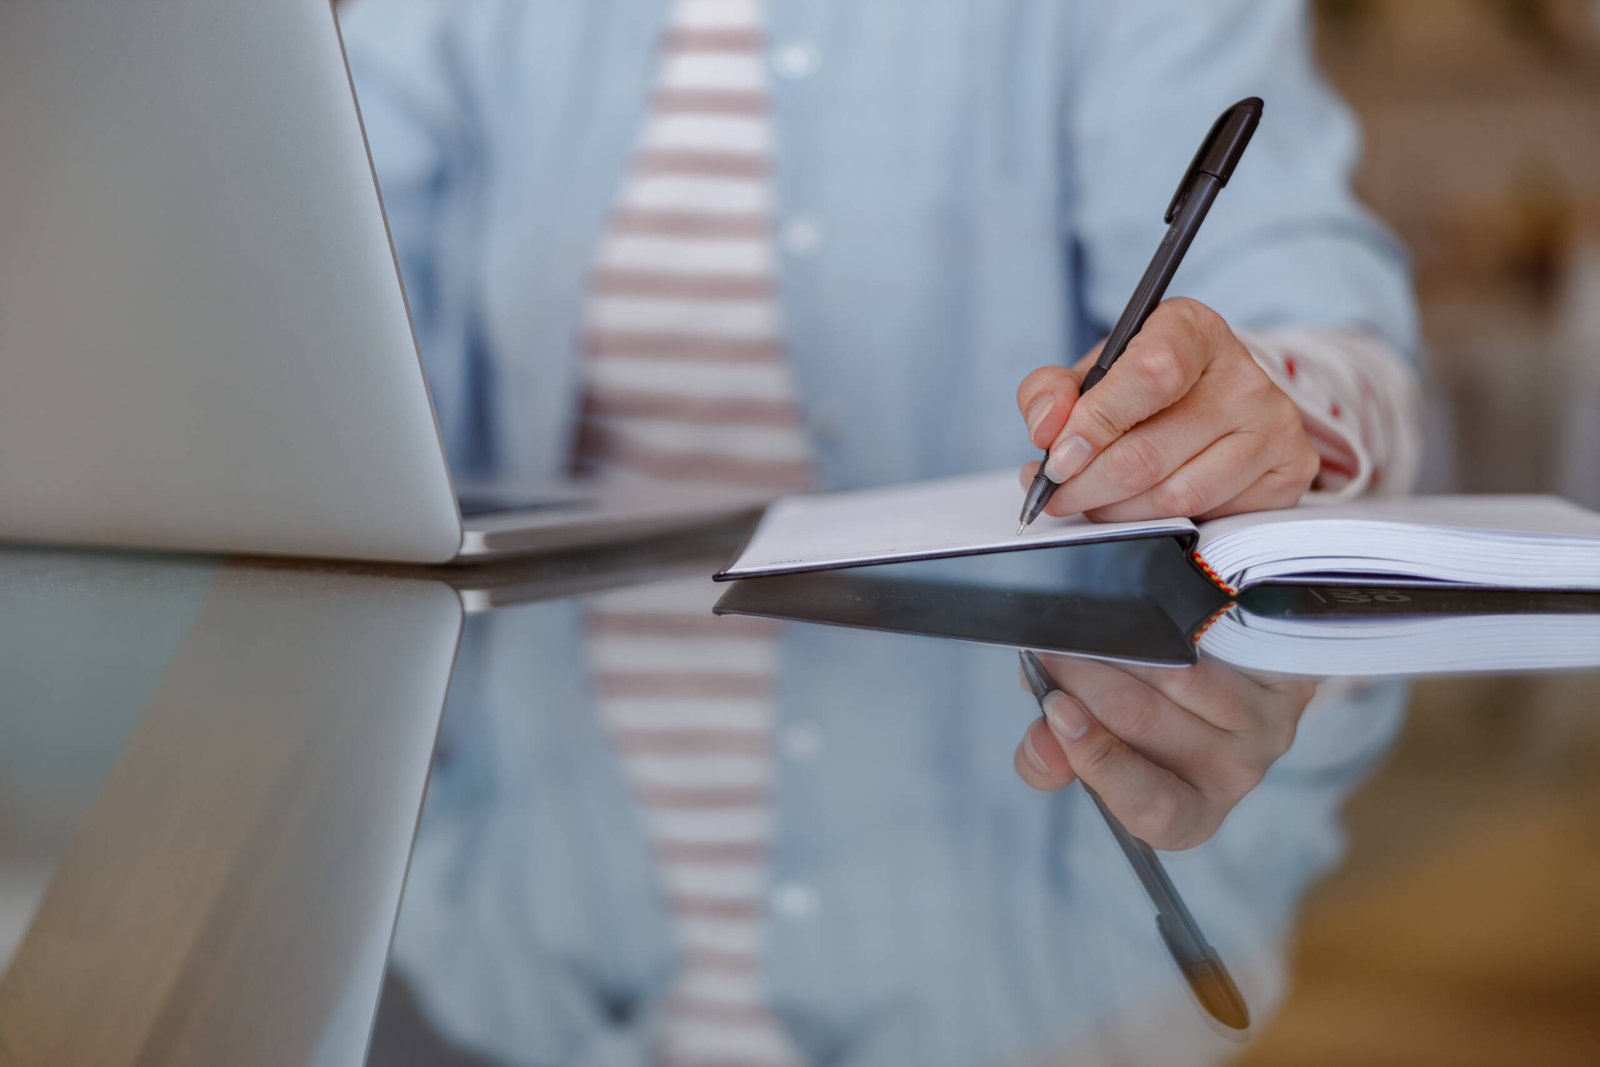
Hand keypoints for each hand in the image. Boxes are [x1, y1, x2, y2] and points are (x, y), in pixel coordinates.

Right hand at [1013, 654, 1315, 849]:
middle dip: (1083, 680)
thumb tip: (1041, 744)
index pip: (1150, 808)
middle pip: (1146, 723)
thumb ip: (1054, 756)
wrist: (1226, 672)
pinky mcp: (1283, 682)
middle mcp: (1231, 779)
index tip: (1056, 710)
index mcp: (1184, 814)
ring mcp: (1265, 730)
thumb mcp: (1097, 746)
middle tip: (1049, 652)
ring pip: (1176, 677)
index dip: (1099, 760)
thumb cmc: (1151, 715)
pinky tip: (1141, 619)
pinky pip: (1213, 647)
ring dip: (1117, 647)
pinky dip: (1166, 628)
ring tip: (1086, 630)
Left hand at [1016, 298, 1319, 520]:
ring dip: (1115, 510)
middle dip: (1086, 485)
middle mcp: (1244, 374)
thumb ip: (1052, 391)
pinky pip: (1207, 517)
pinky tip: (1139, 505)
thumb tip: (1046, 429)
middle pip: (1150, 453)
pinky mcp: (1289, 472)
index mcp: (1193, 330)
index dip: (1097, 422)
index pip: (1151, 374)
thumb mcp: (1092, 373)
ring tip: (1090, 499)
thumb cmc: (1144, 387)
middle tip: (1055, 494)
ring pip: (1175, 497)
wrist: (1214, 402)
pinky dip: (1157, 522)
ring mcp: (1274, 425)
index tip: (1057, 457)